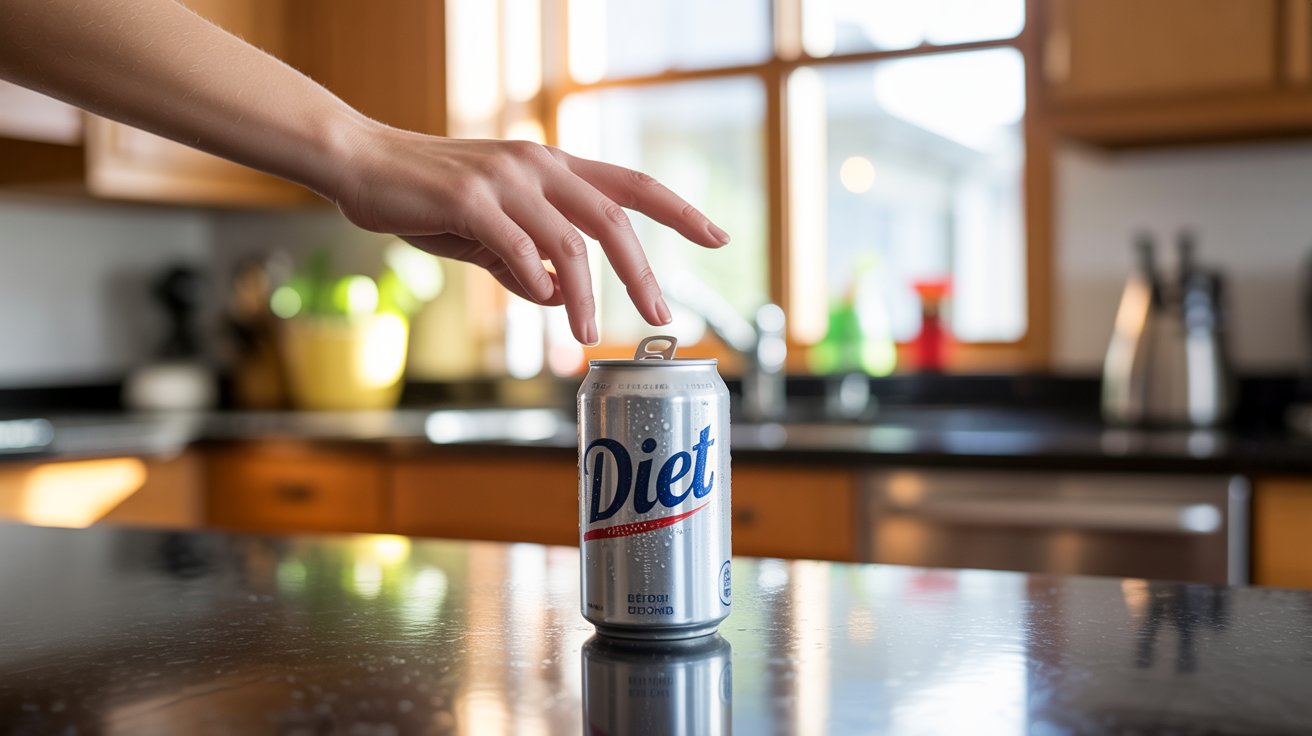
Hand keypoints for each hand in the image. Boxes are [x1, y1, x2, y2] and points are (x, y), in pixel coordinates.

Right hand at [331, 122, 730, 344]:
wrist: (360, 163)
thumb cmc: (425, 197)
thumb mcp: (488, 232)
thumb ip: (527, 260)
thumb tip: (562, 295)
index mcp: (552, 167)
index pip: (631, 184)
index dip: (679, 210)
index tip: (718, 238)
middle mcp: (538, 165)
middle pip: (613, 219)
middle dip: (643, 272)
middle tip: (661, 316)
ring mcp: (506, 179)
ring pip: (571, 242)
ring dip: (589, 294)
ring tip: (589, 334)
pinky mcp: (471, 200)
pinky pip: (521, 251)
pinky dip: (535, 283)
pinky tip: (538, 302)